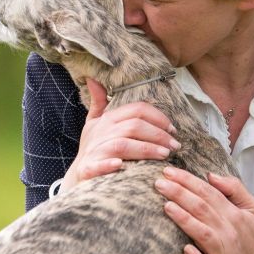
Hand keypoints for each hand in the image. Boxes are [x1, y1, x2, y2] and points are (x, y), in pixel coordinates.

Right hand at [61, 78, 179, 190]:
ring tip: (165, 154)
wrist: (78, 175)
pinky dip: (109, 165)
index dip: (158, 117)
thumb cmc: (93, 148)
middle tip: (175, 145)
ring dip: (146, 149)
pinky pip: (98, 165)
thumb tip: (94, 78)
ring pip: (122, 145)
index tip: (172, 129)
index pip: (136, 110)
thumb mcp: (94, 123)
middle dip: (158, 134)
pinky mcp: (87, 169)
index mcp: (107, 119)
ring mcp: (94, 151)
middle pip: (134, 126)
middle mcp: (101, 132)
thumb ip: (99, 102)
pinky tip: (121, 165)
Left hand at [155, 167, 253, 253]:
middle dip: (180, 193)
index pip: (208, 192)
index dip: (188, 180)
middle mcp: (228, 231)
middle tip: (159, 183)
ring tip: (166, 206)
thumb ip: (234, 188)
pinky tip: (185, 250)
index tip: (168, 171)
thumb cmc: (249, 242)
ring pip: (202, 233)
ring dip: (185, 219)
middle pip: (202, 208)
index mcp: (234, 214)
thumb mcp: (251, 210)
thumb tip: (211, 175)